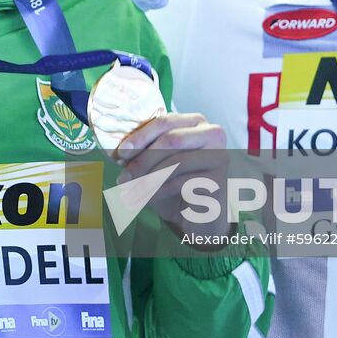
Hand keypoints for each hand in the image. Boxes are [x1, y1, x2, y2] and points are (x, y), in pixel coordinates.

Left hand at [115, 112, 228, 237]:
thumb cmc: (176, 184)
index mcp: (195, 122)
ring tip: (129, 193)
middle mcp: (212, 133)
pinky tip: (144, 200)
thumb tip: (118, 151)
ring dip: (146, 180)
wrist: (199, 215)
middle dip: (142, 160)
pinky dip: (158, 192)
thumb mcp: (158, 163)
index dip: (140, 137)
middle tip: (122, 178)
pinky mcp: (218, 180)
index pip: (165, 121)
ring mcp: (218, 156)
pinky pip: (181, 183)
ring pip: (175, 163)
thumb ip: (144, 151)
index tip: (120, 153)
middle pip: (170, 140)